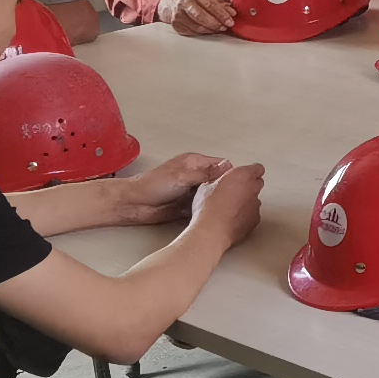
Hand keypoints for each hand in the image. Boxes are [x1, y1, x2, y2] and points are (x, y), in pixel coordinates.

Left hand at [97, 152, 229, 226]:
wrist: (135, 204)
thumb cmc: (151, 185)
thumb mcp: (181, 176)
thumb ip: (205, 173)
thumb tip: (226, 169)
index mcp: (194, 162)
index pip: (221, 165)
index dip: (232, 173)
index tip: (244, 182)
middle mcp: (196, 176)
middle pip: (220, 181)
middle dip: (229, 188)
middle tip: (242, 197)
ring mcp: (193, 191)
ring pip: (214, 195)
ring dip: (220, 200)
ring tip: (233, 207)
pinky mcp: (189, 206)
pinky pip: (205, 206)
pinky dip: (211, 210)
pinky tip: (219, 214)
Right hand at [162, 0, 236, 35]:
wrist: (176, 4)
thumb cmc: (197, 2)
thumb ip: (222, 5)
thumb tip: (232, 12)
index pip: (210, 4)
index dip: (221, 14)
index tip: (230, 21)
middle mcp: (185, 2)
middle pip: (201, 15)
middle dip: (216, 23)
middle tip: (225, 27)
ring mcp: (179, 14)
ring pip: (196, 26)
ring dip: (210, 29)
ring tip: (219, 29)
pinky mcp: (176, 25)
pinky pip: (192, 32)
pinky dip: (203, 33)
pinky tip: (209, 31)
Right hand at [188, 161, 266, 252]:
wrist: (214, 230)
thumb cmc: (208, 207)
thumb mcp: (207, 186)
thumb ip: (219, 180)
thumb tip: (220, 181)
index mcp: (243, 175)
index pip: (257, 168)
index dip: (251, 171)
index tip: (244, 174)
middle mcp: (253, 189)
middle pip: (257, 183)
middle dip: (248, 186)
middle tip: (233, 192)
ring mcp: (256, 205)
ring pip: (255, 200)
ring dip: (246, 202)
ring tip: (230, 208)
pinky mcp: (256, 220)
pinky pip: (253, 214)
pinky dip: (246, 216)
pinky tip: (233, 220)